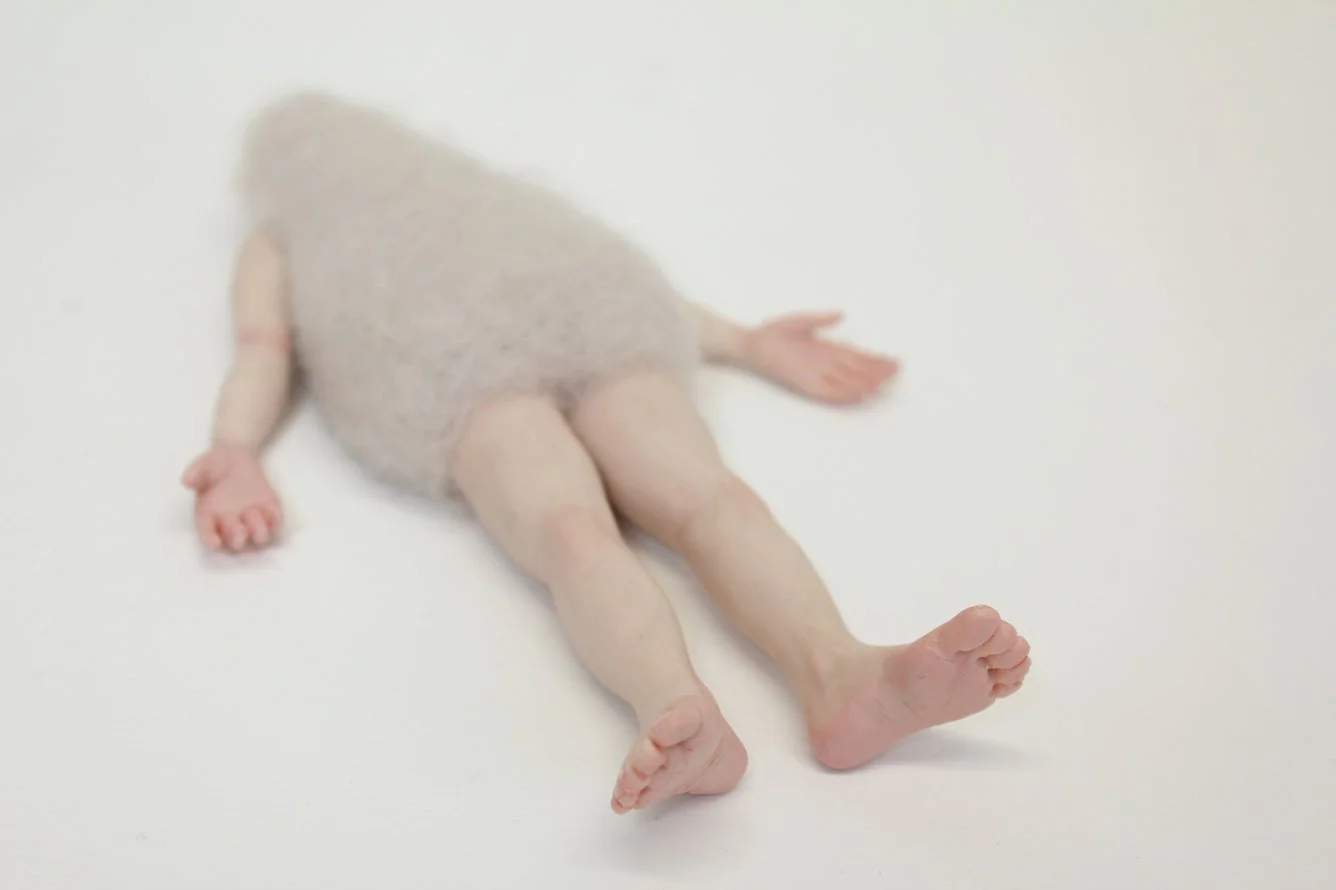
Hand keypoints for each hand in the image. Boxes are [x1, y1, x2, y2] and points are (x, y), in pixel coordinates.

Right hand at [182, 445, 282, 550]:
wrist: (237, 457)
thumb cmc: (215, 464)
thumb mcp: (203, 464)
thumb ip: (196, 473)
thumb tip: (187, 481)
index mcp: (208, 516)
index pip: (207, 534)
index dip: (210, 540)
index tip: (214, 542)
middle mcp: (229, 523)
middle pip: (235, 541)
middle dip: (237, 537)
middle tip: (239, 529)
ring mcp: (250, 520)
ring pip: (258, 537)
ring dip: (258, 530)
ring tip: (254, 511)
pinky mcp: (268, 512)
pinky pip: (275, 523)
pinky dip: (275, 520)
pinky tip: (270, 508)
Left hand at [743, 311, 898, 404]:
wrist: (750, 344)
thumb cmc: (772, 333)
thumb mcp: (800, 322)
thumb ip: (820, 319)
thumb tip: (841, 314)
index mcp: (826, 350)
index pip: (856, 356)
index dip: (875, 359)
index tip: (893, 360)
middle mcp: (825, 365)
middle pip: (857, 370)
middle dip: (877, 371)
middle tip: (897, 371)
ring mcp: (816, 375)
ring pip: (848, 382)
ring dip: (866, 382)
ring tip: (884, 382)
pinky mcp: (805, 385)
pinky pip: (829, 392)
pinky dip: (845, 393)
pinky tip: (859, 393)